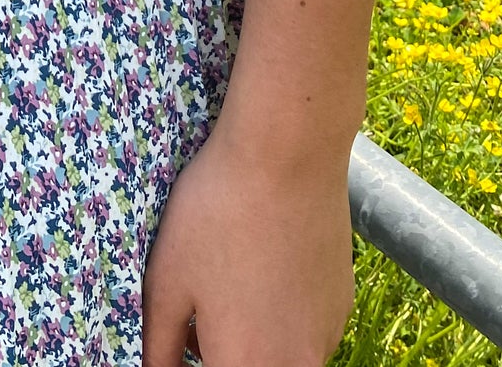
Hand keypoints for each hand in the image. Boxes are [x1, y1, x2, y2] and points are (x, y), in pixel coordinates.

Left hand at [142, 118, 355, 366]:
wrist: (288, 155)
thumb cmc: (217, 213)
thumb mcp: (167, 279)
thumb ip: (159, 345)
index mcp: (245, 364)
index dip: (195, 353)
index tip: (185, 331)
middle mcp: (295, 365)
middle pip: (248, 366)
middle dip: (219, 351)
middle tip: (198, 314)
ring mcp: (326, 336)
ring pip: (280, 355)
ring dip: (252, 337)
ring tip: (230, 279)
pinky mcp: (342, 305)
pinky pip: (305, 331)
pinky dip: (281, 315)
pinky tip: (263, 264)